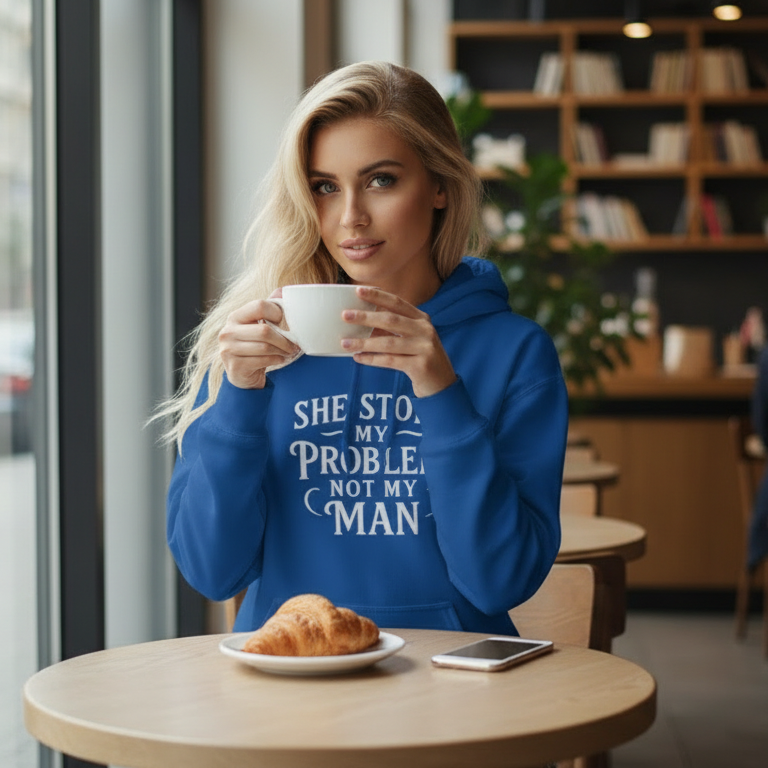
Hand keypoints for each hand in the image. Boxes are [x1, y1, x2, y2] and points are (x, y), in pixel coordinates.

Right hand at [218, 289, 299, 388]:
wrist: (241, 373)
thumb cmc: (253, 345)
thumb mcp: (258, 324)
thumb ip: (269, 307)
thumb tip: (283, 290)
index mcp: (235, 317)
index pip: (259, 306)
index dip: (276, 312)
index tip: (283, 321)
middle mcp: (228, 332)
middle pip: (264, 330)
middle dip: (284, 339)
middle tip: (293, 344)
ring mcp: (228, 350)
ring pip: (265, 347)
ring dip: (282, 350)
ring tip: (289, 352)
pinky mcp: (235, 367)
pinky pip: (263, 360)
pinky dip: (276, 360)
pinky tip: (280, 359)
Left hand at [340, 286, 456, 397]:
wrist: (442, 385)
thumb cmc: (420, 359)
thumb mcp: (409, 340)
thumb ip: (391, 330)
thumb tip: (360, 322)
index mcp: (421, 319)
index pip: (397, 303)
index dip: (378, 296)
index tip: (358, 290)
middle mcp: (425, 330)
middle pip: (391, 320)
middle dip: (366, 317)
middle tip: (345, 315)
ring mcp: (425, 348)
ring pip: (388, 342)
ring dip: (364, 342)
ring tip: (345, 343)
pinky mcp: (421, 366)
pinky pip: (390, 361)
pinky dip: (372, 359)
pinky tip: (358, 358)